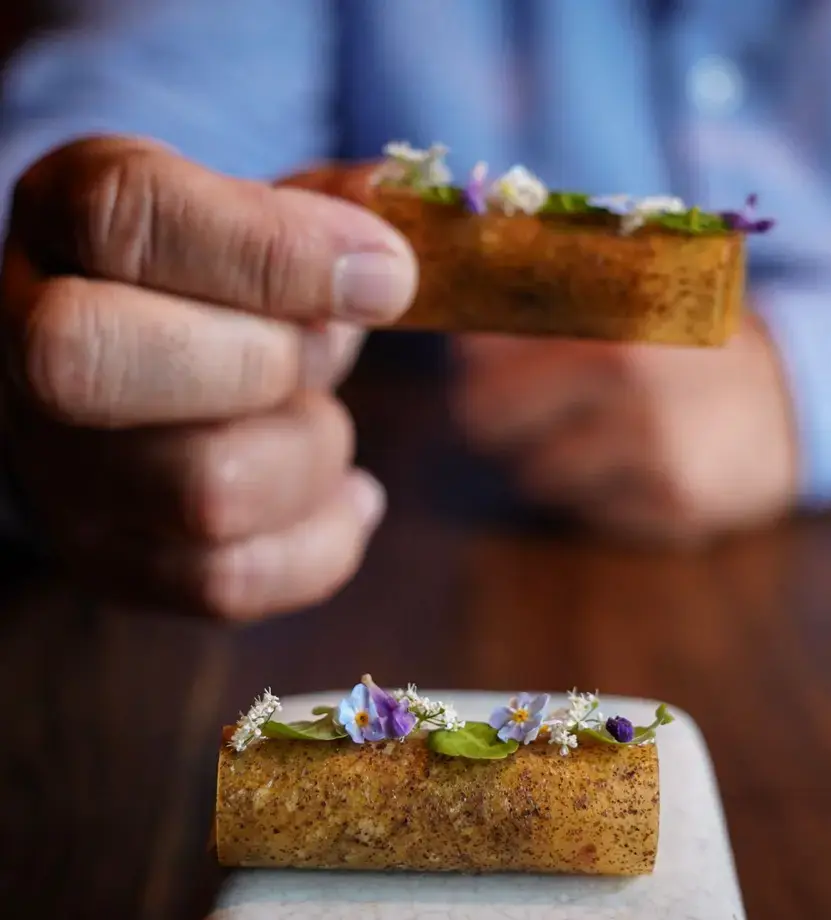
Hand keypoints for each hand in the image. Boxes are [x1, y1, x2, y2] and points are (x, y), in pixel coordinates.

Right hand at [0, 137, 417, 617]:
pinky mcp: (111, 559)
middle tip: (323, 350)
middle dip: (269, 362)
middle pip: (107, 364)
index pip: (127, 219)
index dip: (276, 252)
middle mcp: (30, 347)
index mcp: (68, 221)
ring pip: (203, 491)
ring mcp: (61, 470)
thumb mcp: (259, 214)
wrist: (142, 370)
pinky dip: (323, 542)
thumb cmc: (216, 285)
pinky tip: (349, 497)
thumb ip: (328, 209)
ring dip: (312, 453)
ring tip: (321, 420)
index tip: (389, 276)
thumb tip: (399, 233)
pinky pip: (227, 583)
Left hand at [451, 315, 797, 543]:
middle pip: (481, 415)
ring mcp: (649, 437)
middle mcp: (623, 363)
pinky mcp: (672, 499)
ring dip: (556, 460)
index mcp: (601, 296)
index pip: (475, 342)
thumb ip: (535, 292)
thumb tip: (447, 320)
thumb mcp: (621, 293)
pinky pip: (586, 511)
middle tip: (540, 407)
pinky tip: (645, 466)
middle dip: (500, 416)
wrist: (794, 400)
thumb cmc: (683, 345)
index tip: (492, 360)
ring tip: (610, 434)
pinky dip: (604, 496)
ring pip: (532, 473)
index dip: (476, 358)